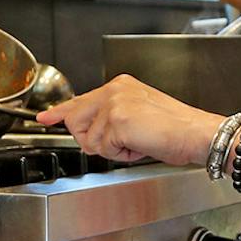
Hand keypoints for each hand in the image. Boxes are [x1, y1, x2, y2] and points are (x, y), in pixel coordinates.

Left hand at [37, 75, 222, 165]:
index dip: (60, 112)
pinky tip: (140, 146)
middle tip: (124, 143)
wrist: (195, 134)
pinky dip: (121, 155)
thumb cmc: (175, 130)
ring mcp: (114, 103)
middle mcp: (114, 89)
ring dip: (112, 150)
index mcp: (120, 85)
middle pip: (76, 121)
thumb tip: (87, 131)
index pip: (81, 100)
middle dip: (94, 140)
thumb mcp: (137, 117)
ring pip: (90, 139)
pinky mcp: (117, 120)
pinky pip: (104, 149)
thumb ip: (110, 118)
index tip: (45, 117)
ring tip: (138, 142)